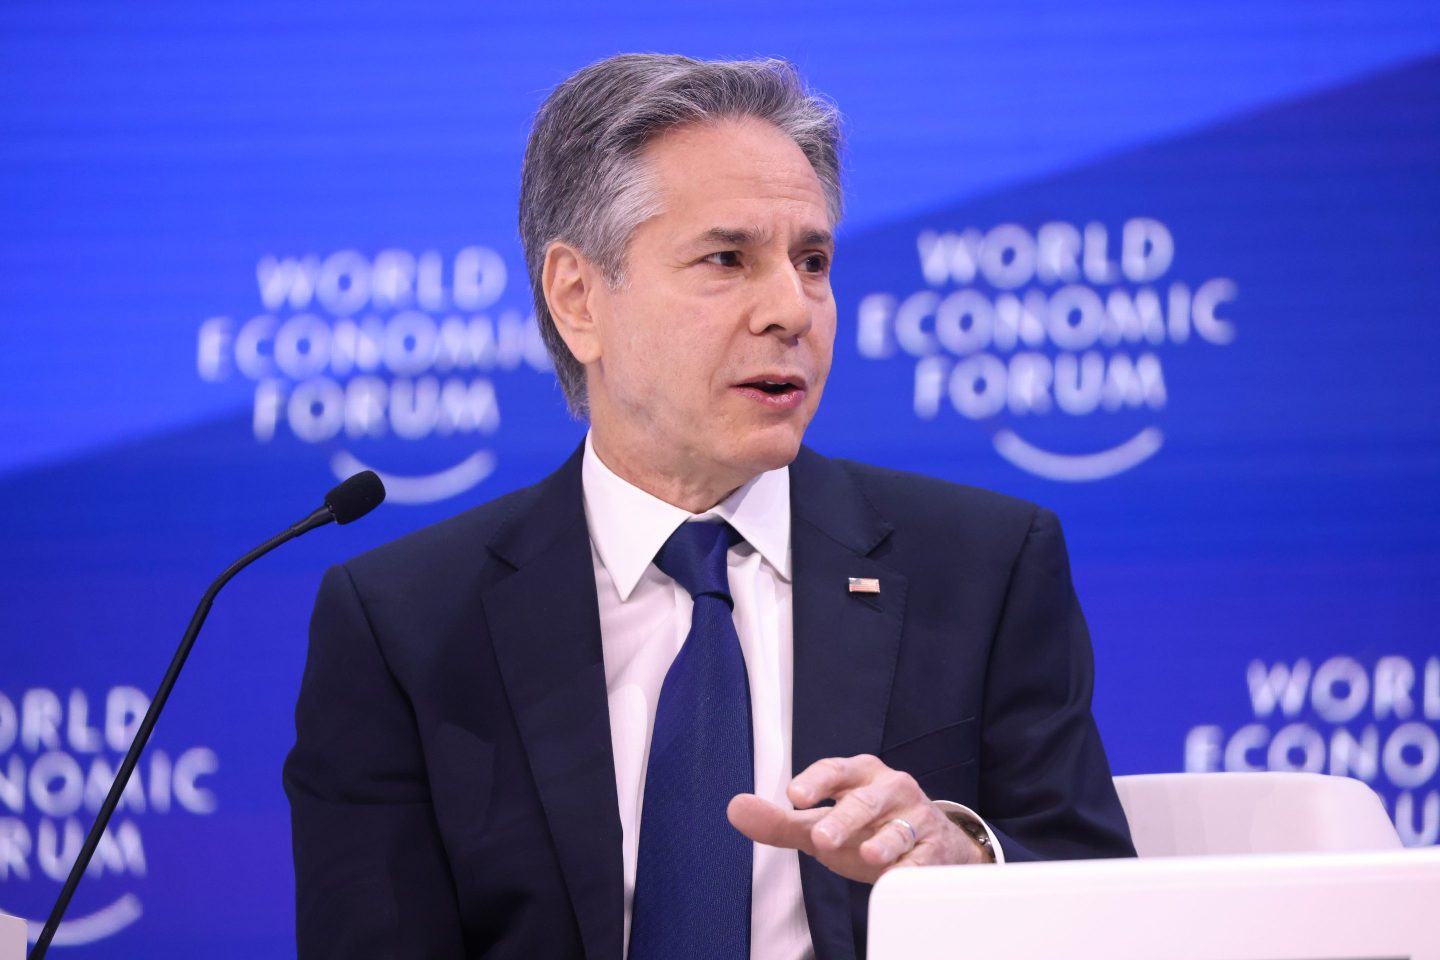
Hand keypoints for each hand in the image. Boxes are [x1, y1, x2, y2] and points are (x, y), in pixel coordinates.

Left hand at [727, 754, 988, 883]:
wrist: (930, 844)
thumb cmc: (867, 827)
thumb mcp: (822, 823)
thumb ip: (780, 821)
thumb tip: (736, 808)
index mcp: (859, 774)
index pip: (834, 770)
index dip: (815, 781)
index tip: (794, 796)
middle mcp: (890, 788)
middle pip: (865, 800)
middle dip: (844, 819)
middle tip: (821, 838)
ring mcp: (915, 817)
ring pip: (899, 827)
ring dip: (884, 842)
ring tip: (869, 855)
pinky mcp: (934, 848)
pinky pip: (923, 858)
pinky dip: (912, 868)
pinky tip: (899, 875)